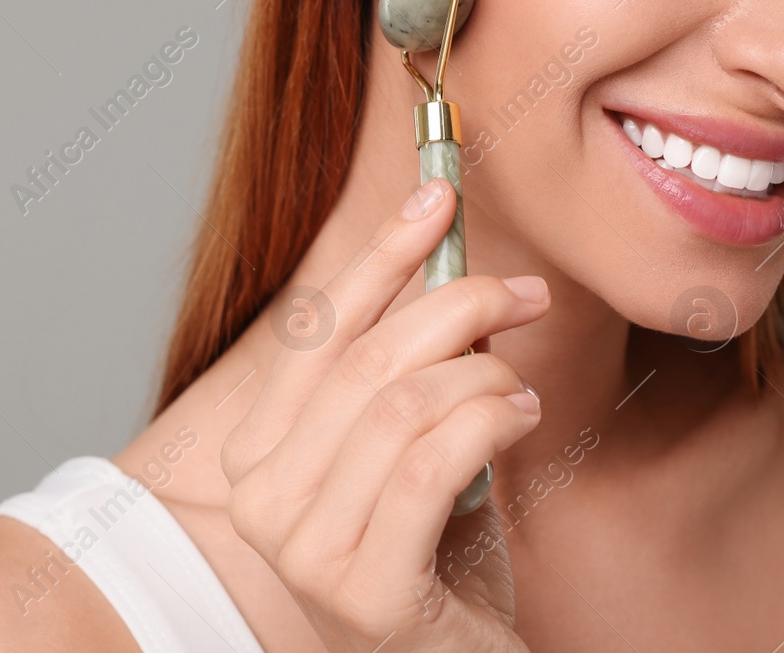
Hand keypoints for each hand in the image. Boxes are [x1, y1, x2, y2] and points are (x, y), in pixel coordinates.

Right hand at [221, 177, 548, 651]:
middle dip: (458, 303)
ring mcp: (304, 549)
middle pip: (367, 357)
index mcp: (257, 452)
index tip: (438, 193)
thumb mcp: (411, 444)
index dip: (381, 253)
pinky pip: (431, 462)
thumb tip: (450, 266)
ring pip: (404, 403)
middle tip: (526, 294)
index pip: (318, 328)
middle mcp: (259, 499)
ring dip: (484, 375)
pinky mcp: (364, 591)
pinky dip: (489, 421)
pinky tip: (520, 421)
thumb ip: (412, 367)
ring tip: (520, 390)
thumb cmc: (434, 556)